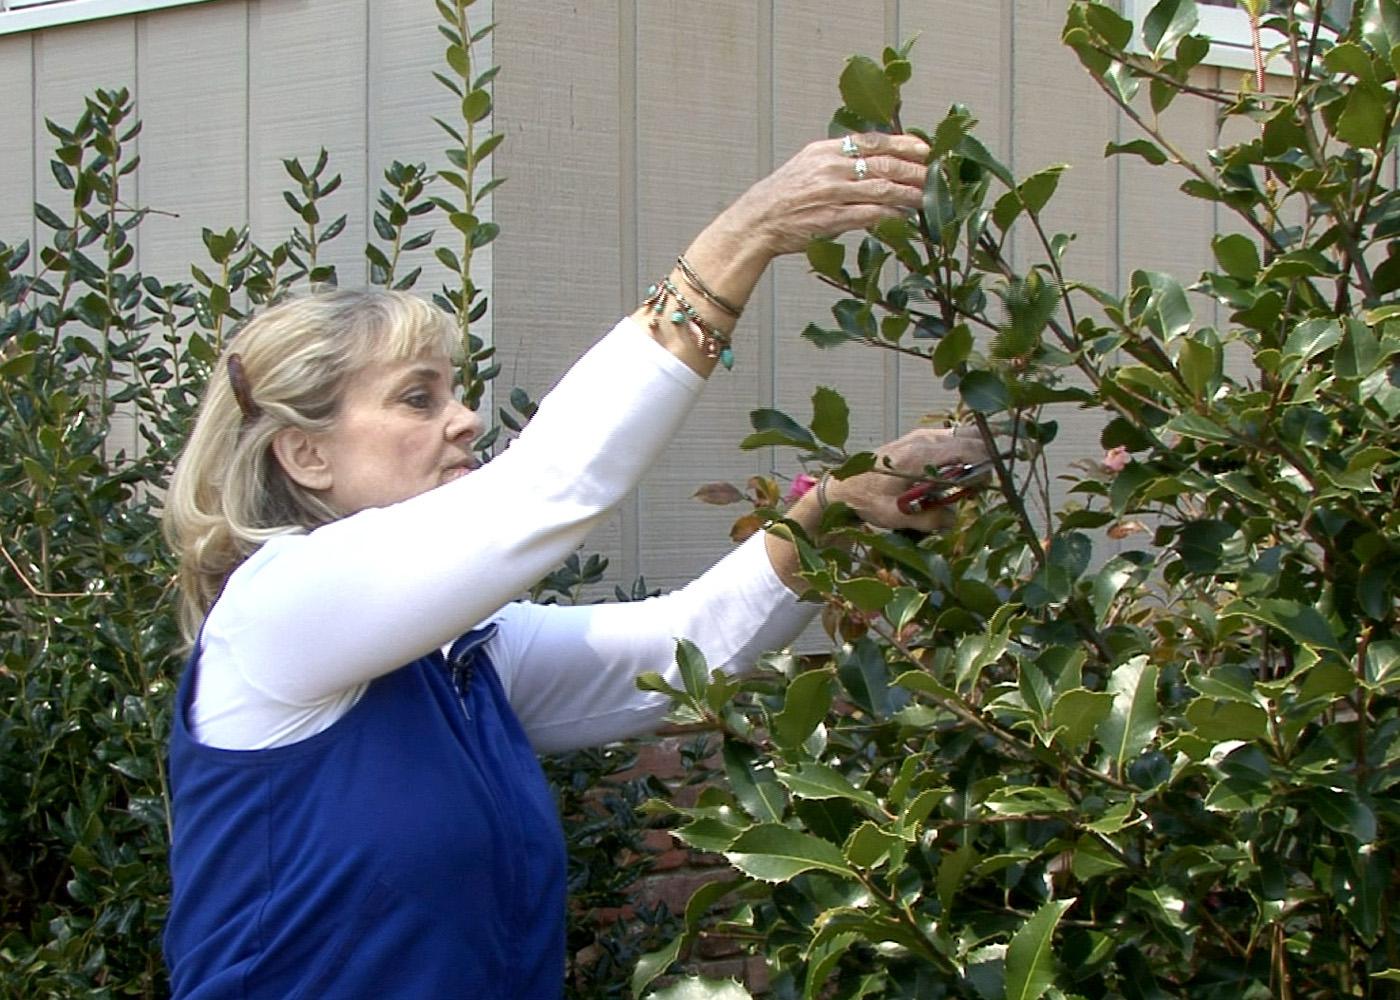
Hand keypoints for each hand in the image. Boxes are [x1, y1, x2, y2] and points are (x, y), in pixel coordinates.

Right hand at [719, 132, 930, 259]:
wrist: (758, 221)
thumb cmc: (785, 195)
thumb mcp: (808, 164)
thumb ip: (838, 160)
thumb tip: (873, 160)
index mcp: (826, 150)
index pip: (873, 141)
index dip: (903, 144)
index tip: (924, 149)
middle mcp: (831, 168)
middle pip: (884, 163)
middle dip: (914, 169)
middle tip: (935, 174)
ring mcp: (832, 193)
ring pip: (883, 189)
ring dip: (910, 193)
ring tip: (927, 197)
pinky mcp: (832, 219)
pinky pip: (871, 214)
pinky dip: (892, 215)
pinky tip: (904, 217)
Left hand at [827, 427, 990, 533]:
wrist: (845, 486)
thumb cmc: (868, 501)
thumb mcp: (895, 516)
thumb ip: (928, 520)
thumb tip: (955, 519)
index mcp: (918, 456)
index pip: (965, 449)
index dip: (984, 464)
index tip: (986, 483)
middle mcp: (923, 439)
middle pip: (970, 437)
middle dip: (984, 459)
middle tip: (980, 485)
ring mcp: (923, 435)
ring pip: (964, 434)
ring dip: (975, 454)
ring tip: (970, 480)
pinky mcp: (921, 438)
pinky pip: (953, 437)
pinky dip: (964, 451)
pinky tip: (958, 472)